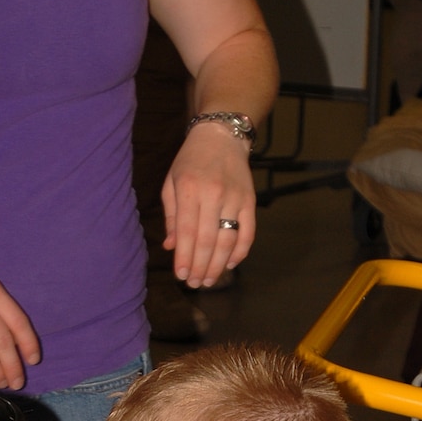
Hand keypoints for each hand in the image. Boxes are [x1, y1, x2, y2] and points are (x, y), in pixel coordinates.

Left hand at [162, 126, 255, 287]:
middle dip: (200, 267)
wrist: (220, 136)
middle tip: (195, 284)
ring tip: (210, 280)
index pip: (187, 232)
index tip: (182, 276)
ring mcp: (234, 197)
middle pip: (207, 240)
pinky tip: (230, 264)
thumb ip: (172, 217)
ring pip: (228, 240)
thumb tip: (172, 247)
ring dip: (219, 265)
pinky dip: (240, 252)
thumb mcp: (171, 183)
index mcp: (189, 189)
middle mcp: (213, 194)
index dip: (185, 258)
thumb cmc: (190, 162)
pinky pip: (248, 232)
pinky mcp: (250, 200)